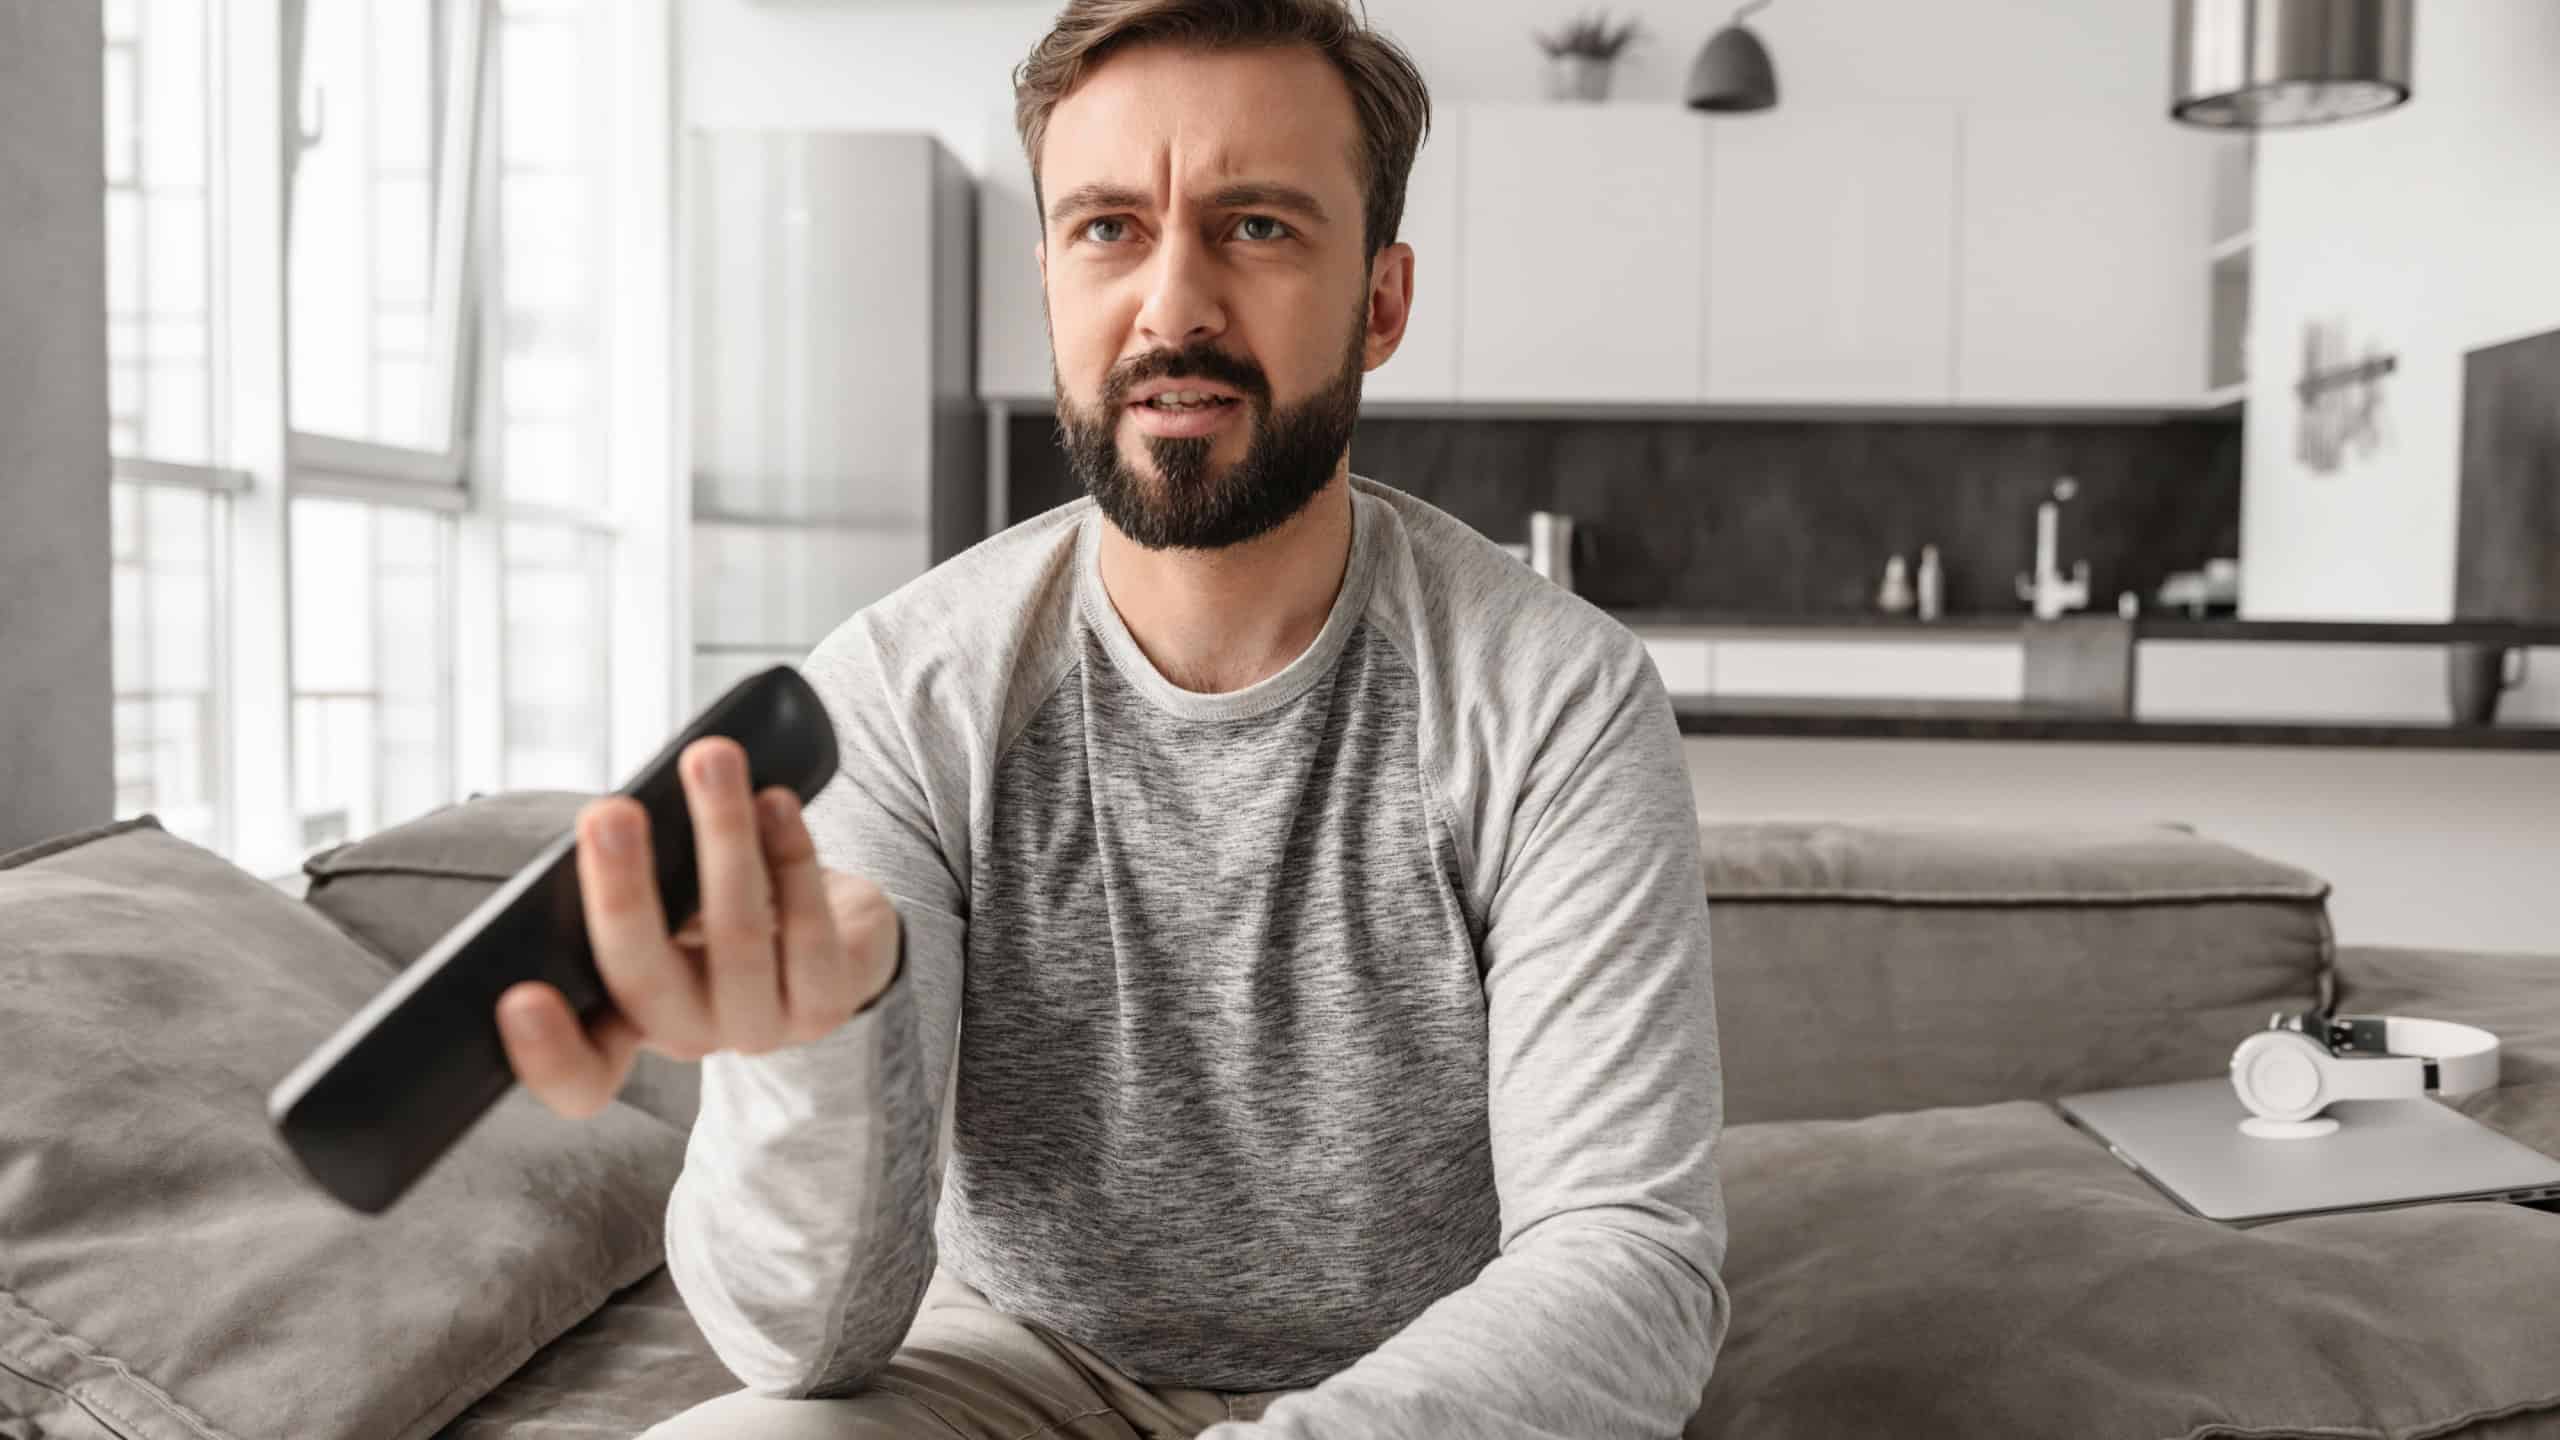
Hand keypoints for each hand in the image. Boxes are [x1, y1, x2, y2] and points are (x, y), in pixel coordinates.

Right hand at [496, 735, 901, 1118]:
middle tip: (609, 813)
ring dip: (724, 837)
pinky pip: (811, 930)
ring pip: (738, 937)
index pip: (582, 1075)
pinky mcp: (830, 998)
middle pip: (647, 981)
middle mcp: (691, 1036)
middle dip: (625, 891)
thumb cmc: (712, 911)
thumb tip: (605, 820)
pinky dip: (792, 856)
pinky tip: (777, 802)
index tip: (518, 997)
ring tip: (711, 760)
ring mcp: (765, 1027)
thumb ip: (625, 893)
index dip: (547, 1053)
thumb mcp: (658, 913)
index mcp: (627, 1025)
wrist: (831, 936)